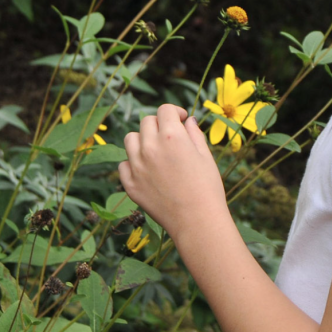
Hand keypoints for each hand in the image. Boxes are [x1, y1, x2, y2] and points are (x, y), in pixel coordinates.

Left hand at [119, 104, 228, 239]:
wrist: (197, 221)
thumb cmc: (207, 188)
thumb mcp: (205, 156)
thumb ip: (194, 133)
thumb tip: (187, 120)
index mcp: (172, 136)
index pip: (165, 110)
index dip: (174, 112)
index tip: (180, 119)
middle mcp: (150, 147)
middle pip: (147, 122)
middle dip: (159, 124)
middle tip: (170, 137)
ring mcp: (137, 166)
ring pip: (131, 139)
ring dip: (142, 140)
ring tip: (155, 151)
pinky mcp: (130, 185)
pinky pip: (124, 164)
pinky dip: (133, 163)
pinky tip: (147, 170)